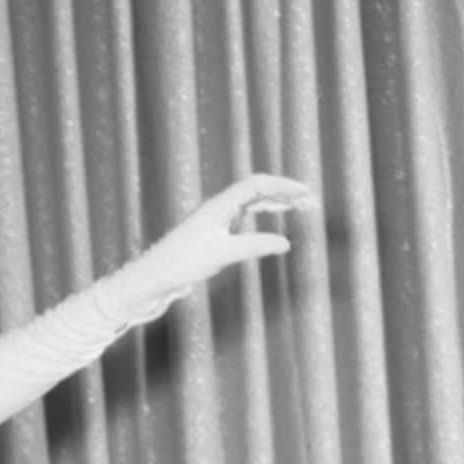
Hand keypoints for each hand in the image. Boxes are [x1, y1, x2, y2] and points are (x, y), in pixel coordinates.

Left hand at [96, 173, 315, 327]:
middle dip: (286, 194)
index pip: (257, 185)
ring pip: (251, 204)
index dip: (284, 186)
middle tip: (311, 202)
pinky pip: (243, 219)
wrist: (152, 279)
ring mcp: (215, 220)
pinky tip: (272, 225)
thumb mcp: (222, 254)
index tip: (306, 192)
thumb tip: (285, 243)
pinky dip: (261, 219)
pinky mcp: (212, 234)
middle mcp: (218, 207)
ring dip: (275, 205)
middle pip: (257, 191)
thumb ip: (254, 246)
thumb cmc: (181, 264)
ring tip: (300, 209)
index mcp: (219, 204)